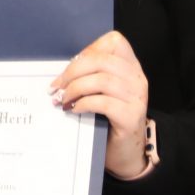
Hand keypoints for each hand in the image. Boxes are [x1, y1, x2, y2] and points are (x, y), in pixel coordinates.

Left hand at [53, 30, 151, 179]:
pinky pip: (104, 103)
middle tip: (57, 86)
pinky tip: (74, 110)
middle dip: (73, 71)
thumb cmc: (108, 119)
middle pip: (102, 60)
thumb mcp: (102, 92)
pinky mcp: (131, 117)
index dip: (89, 49)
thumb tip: (62, 72)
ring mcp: (137, 98)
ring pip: (102, 80)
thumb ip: (90, 76)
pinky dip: (84, 104)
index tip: (71, 66)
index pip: (114, 42)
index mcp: (130, 67)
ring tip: (63, 99)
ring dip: (75, 88)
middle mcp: (137, 78)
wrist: (125, 152)